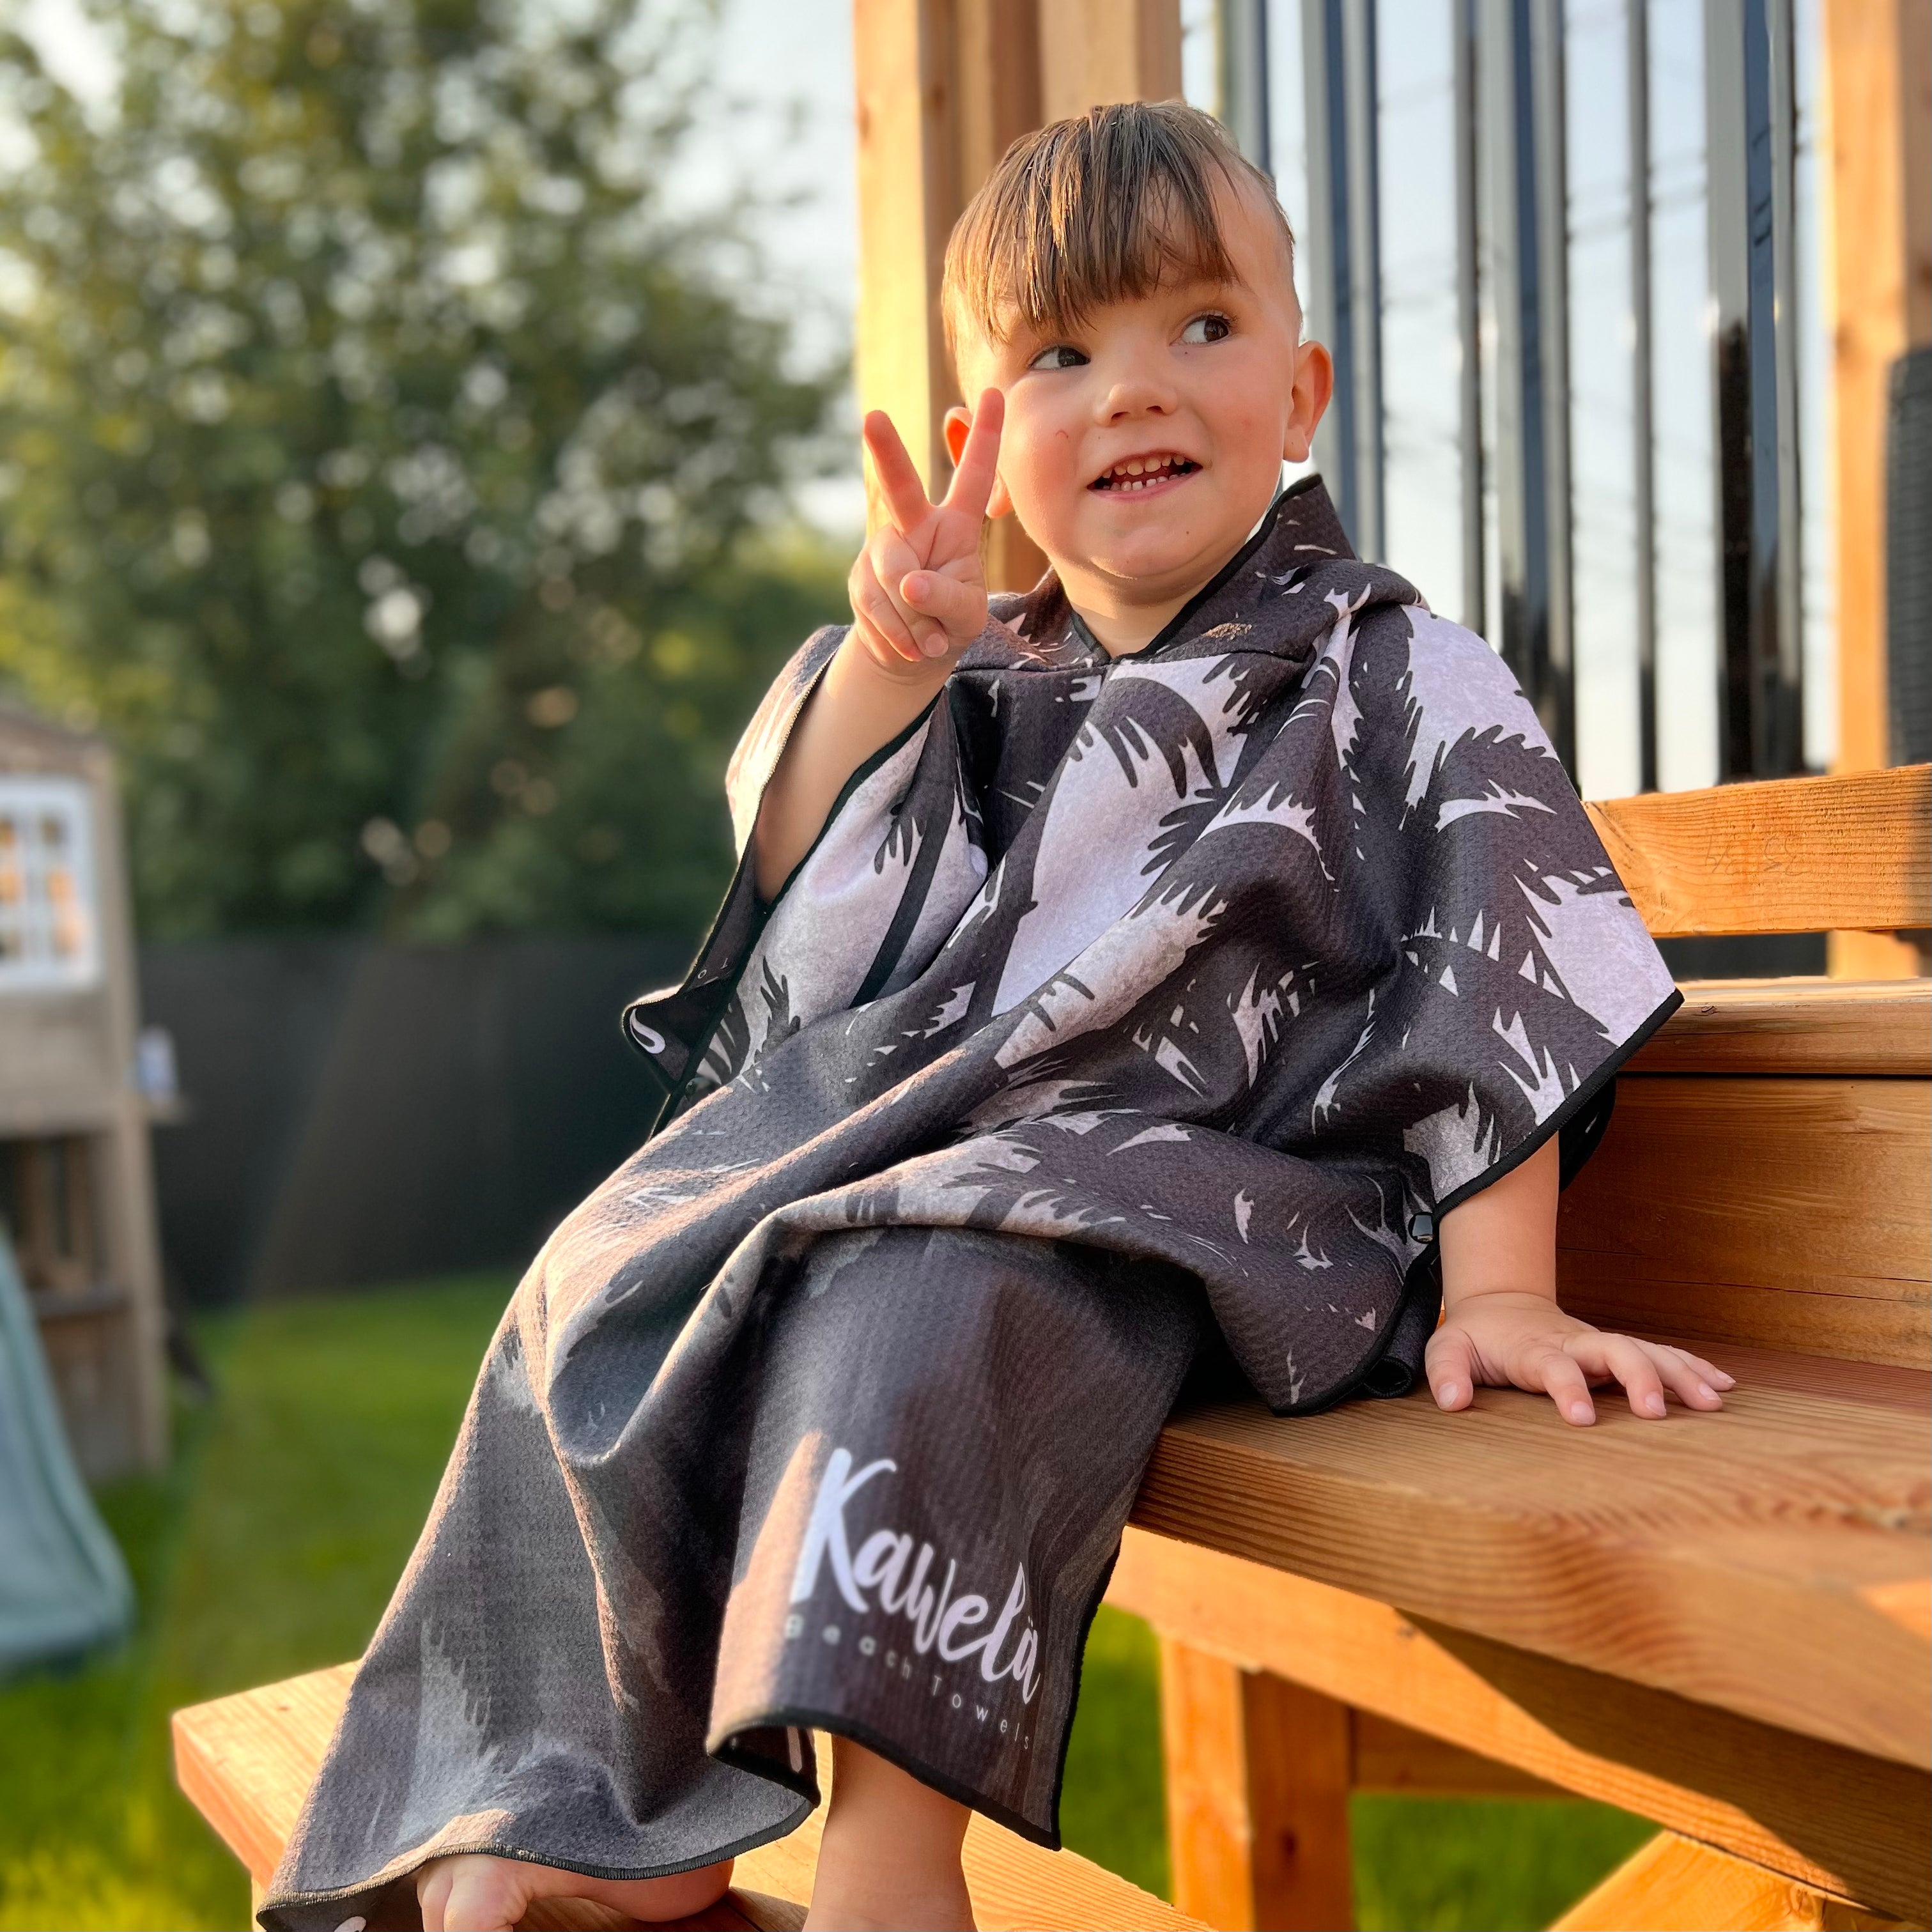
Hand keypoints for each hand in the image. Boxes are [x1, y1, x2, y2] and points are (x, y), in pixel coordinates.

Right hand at [847, 388, 1003, 673]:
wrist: (910, 654)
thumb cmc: (949, 623)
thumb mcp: (967, 615)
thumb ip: (947, 599)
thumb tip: (910, 584)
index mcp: (957, 523)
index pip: (974, 475)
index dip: (984, 436)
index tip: (994, 392)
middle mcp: (916, 524)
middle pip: (901, 488)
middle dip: (887, 452)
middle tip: (873, 418)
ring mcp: (883, 549)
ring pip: (893, 572)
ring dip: (916, 617)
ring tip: (930, 639)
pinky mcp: (860, 577)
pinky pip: (877, 604)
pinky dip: (899, 633)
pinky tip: (913, 645)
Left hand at [1425, 1290, 1734, 1426]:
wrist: (1500, 1306)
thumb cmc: (1477, 1336)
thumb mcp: (1449, 1349)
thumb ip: (1447, 1373)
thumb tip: (1452, 1403)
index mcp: (1533, 1348)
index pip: (1553, 1366)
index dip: (1567, 1388)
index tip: (1581, 1417)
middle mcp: (1574, 1343)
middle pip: (1614, 1350)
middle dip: (1638, 1377)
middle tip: (1657, 1413)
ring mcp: (1599, 1345)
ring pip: (1645, 1350)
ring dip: (1679, 1374)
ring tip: (1712, 1403)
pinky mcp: (1615, 1352)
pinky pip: (1658, 1354)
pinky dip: (1691, 1367)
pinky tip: (1722, 1387)